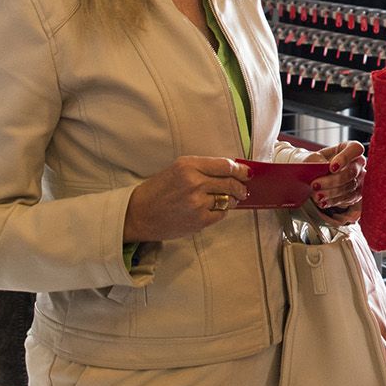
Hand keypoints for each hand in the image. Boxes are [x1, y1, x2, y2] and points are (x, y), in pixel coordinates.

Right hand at [124, 156, 250, 240]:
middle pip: (230, 183)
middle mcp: (194, 182)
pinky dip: (221, 211)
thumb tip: (230, 171)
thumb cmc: (157, 190)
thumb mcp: (177, 170)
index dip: (240, 169)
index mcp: (188, 165)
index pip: (225, 165)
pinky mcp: (199, 220)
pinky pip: (220, 214)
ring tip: (230, 199)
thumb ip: (202, 169)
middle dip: (241, 186)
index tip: (246, 172)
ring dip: (232, 200)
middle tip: (243, 188)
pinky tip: (214, 209)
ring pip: (227, 199)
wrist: (138, 214)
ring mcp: (197, 202)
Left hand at [304, 140, 364, 211]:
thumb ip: (315, 160)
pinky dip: (334, 201)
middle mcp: (358, 163)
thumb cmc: (312, 163)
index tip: (331, 167)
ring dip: (332, 193)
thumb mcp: (310, 157)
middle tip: (315, 184)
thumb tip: (322, 166)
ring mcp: (359, 179)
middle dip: (333, 180)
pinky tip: (322, 202)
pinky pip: (348, 199)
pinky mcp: (356, 194)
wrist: (310, 176)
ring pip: (350, 187)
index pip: (355, 149)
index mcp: (349, 148)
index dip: (345, 158)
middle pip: (352, 172)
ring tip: (316, 195)